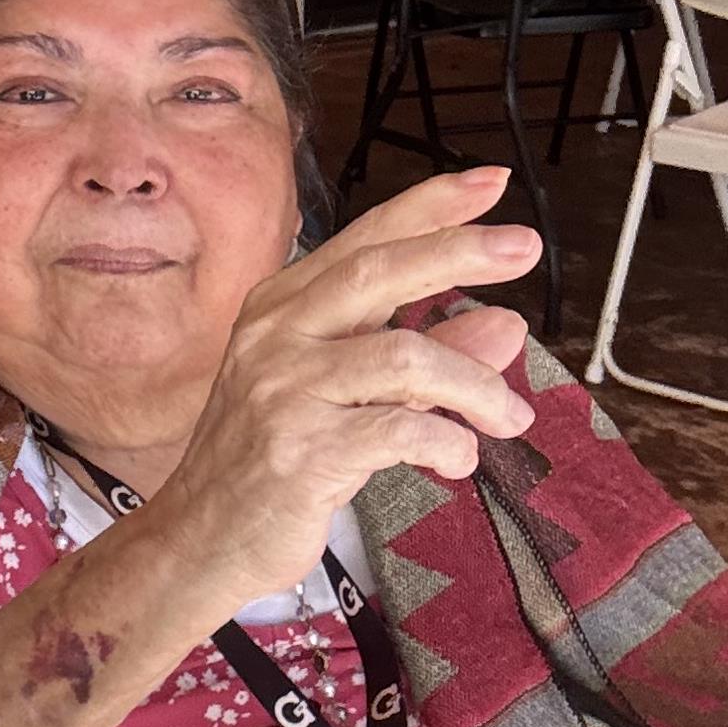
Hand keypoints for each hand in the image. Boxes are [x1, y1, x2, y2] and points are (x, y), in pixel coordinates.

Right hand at [153, 168, 542, 616]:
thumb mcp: (347, 395)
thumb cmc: (271, 462)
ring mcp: (283, 391)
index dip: (431, 207)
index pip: (365, 241)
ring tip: (510, 416)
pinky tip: (460, 458)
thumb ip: (423, 355)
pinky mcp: (300, 451)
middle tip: (526, 248)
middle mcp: (275, 336)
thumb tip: (506, 324)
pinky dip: (446, 442)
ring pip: (404, 358)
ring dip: (475, 386)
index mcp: (281, 308)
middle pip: (378, 272)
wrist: (201, 541)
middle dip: (459, 253)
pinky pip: (397, 430)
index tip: (492, 185)